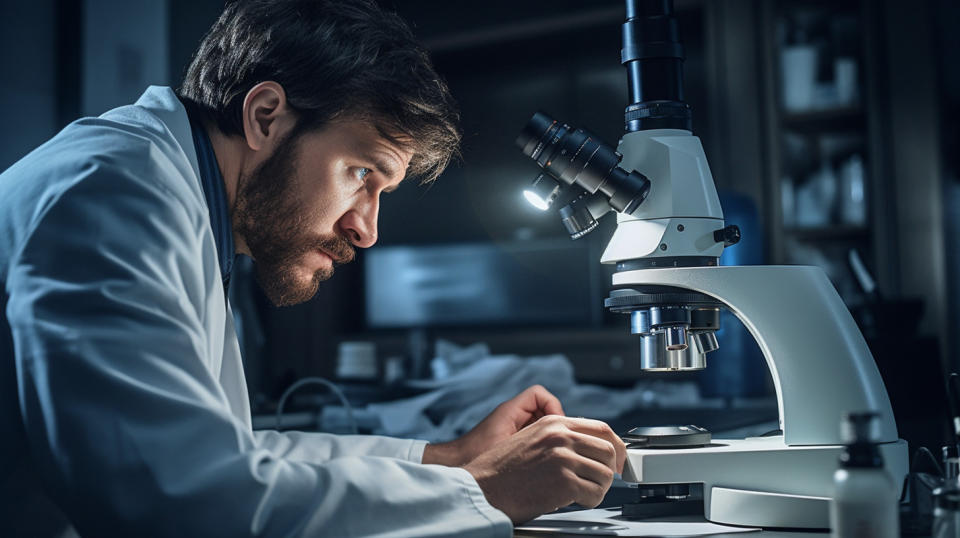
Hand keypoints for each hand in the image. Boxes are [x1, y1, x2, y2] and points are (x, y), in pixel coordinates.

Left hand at [423, 384, 563, 466]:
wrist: (455, 465)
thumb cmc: (475, 456)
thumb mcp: (506, 448)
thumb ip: (531, 439)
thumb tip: (556, 438)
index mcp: (510, 411)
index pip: (538, 394)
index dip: (553, 407)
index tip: (556, 428)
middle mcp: (512, 414)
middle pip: (544, 408)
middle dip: (554, 424)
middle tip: (558, 444)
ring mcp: (512, 425)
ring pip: (541, 422)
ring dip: (548, 435)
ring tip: (551, 453)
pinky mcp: (512, 437)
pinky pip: (533, 433)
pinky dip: (540, 443)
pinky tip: (540, 459)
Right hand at [463, 415, 626, 524]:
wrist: (482, 487)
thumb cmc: (503, 470)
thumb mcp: (532, 439)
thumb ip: (559, 437)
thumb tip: (588, 447)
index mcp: (554, 423)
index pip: (601, 428)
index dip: (615, 446)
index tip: (618, 459)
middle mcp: (560, 436)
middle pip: (609, 449)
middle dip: (610, 469)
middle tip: (602, 481)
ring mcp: (563, 457)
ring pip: (605, 473)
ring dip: (598, 487)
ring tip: (582, 493)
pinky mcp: (564, 481)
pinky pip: (596, 494)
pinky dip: (591, 501)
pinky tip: (576, 501)